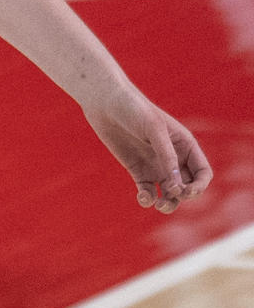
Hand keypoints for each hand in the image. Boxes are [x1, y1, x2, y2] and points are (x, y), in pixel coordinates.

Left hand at [83, 87, 212, 212]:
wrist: (106, 103)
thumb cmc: (134, 109)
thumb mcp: (154, 129)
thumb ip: (166, 155)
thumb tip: (176, 185)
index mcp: (185, 145)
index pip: (202, 173)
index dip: (199, 186)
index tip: (186, 191)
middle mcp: (173, 158)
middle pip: (187, 187)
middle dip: (182, 196)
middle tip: (170, 193)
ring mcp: (155, 165)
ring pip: (169, 194)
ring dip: (167, 204)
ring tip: (158, 204)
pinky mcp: (137, 170)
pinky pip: (148, 191)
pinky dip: (148, 199)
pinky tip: (143, 197)